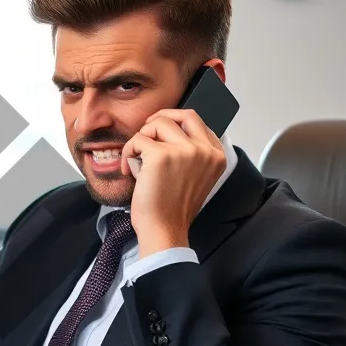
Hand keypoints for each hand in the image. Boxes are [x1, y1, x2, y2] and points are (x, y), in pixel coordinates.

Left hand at [119, 109, 225, 257]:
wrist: (164, 230)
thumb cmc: (174, 208)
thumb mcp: (196, 176)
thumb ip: (191, 153)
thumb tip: (167, 131)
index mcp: (217, 156)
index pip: (198, 122)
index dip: (176, 123)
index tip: (160, 133)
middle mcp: (204, 150)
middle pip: (182, 115)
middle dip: (160, 120)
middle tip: (146, 134)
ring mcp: (184, 151)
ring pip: (157, 124)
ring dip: (141, 139)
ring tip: (136, 160)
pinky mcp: (161, 155)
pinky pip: (137, 140)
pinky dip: (128, 153)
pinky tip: (129, 169)